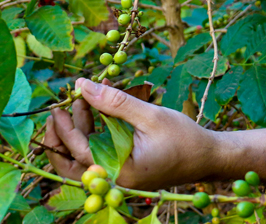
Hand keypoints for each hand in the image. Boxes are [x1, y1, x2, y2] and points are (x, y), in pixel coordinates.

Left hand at [44, 78, 216, 189]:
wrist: (209, 157)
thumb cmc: (184, 138)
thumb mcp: (148, 115)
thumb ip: (114, 101)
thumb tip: (82, 85)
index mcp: (119, 172)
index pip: (79, 151)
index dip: (65, 128)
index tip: (57, 105)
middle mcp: (114, 179)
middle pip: (71, 165)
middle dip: (60, 137)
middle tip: (57, 110)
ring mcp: (117, 176)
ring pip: (83, 157)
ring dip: (80, 127)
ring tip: (85, 95)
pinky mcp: (122, 169)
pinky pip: (99, 152)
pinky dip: (95, 129)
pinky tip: (101, 102)